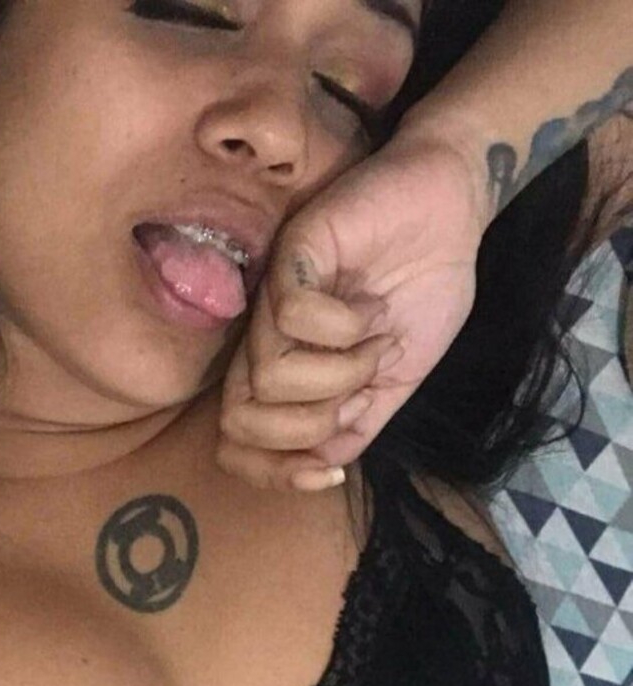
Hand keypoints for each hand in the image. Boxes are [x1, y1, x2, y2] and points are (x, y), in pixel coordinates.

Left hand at [216, 128, 489, 491]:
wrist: (452, 211)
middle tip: (362, 388)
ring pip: (269, 376)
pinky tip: (370, 307)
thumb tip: (318, 470)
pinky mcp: (292, 253)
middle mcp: (265, 339)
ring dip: (340, 372)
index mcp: (281, 374)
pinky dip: (345, 328)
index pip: (234, 445)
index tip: (330, 474)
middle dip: (310, 427)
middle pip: (240, 421)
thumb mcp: (394, 381)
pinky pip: (293, 317)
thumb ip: (354, 427)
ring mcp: (272, 297)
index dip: (274, 473)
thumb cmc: (422, 289)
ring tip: (374, 338)